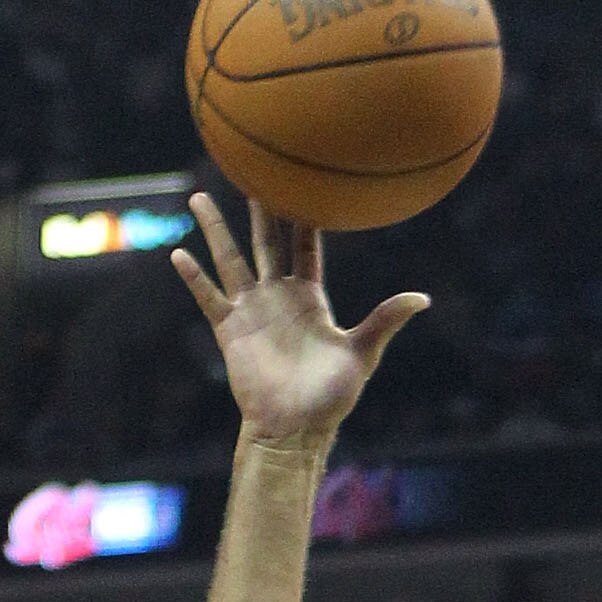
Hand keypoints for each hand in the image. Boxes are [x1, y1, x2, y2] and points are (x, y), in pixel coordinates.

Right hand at [170, 194, 424, 447]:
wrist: (294, 431)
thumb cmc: (330, 398)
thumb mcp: (361, 355)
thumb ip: (385, 321)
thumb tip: (423, 299)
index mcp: (310, 298)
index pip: (306, 246)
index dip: (304, 216)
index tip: (300, 180)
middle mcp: (278, 297)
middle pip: (266, 241)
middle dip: (260, 208)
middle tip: (252, 170)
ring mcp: (252, 311)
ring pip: (230, 259)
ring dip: (215, 230)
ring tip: (199, 196)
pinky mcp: (230, 331)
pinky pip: (209, 298)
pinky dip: (194, 278)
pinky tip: (179, 253)